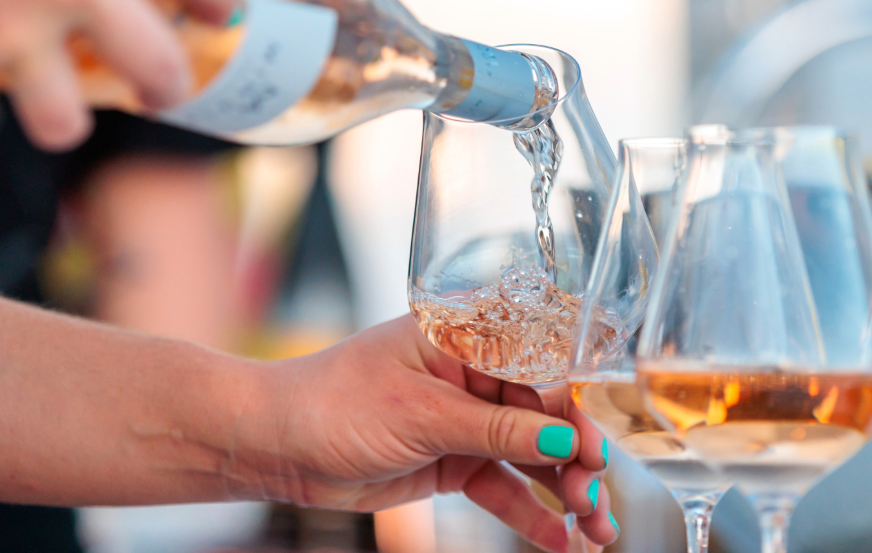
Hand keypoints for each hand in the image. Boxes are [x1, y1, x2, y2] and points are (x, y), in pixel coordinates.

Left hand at [239, 317, 618, 551]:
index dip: (573, 408)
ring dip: (562, 492)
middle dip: (574, 458)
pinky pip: (500, 487)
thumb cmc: (334, 403)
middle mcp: (470, 375)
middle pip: (542, 416)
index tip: (595, 448)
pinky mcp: (451, 460)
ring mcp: (462, 420)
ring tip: (595, 530)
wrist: (276, 445)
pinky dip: (527, 513)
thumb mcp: (421, 413)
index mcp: (463, 339)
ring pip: (528, 456)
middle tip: (594, 497)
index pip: (538, 366)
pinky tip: (557, 541)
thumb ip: (495, 428)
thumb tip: (561, 438)